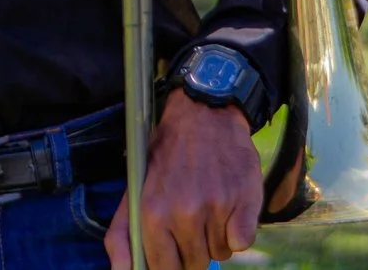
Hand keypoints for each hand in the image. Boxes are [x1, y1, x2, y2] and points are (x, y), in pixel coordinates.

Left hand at [104, 90, 261, 269]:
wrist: (204, 114)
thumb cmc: (167, 154)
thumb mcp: (135, 188)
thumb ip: (122, 234)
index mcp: (153, 213)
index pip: (163, 269)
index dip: (170, 265)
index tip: (174, 254)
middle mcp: (185, 213)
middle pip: (195, 265)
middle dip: (194, 250)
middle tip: (193, 220)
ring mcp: (217, 207)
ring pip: (221, 254)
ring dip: (216, 238)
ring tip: (209, 206)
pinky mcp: (245, 202)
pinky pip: (242, 243)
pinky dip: (238, 232)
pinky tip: (229, 208)